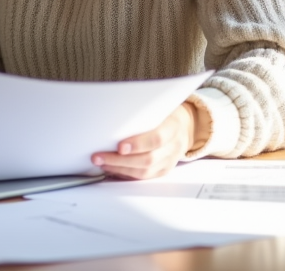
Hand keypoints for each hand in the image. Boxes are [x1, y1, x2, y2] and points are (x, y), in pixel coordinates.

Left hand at [91, 102, 207, 179]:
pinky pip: (144, 177)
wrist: (184, 127)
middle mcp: (173, 146)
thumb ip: (142, 113)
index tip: (120, 147)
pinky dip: (126, 174)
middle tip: (99, 156)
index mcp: (173, 127)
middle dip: (119, 160)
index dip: (138, 144)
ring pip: (144, 171)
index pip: (157, 138)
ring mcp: (169, 161)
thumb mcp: (159, 107)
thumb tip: (114, 114)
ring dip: (119, 168)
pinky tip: (112, 169)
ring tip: (101, 162)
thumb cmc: (166, 115)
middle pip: (147, 159)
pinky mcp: (163, 170)